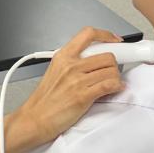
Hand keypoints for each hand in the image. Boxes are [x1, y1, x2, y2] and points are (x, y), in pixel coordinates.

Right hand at [15, 27, 123, 145]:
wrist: (36, 118)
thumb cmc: (46, 99)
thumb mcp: (55, 71)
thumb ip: (73, 62)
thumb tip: (95, 58)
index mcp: (62, 56)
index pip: (88, 34)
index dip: (106, 35)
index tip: (114, 40)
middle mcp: (70, 65)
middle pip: (106, 55)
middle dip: (114, 64)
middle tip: (111, 71)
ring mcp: (76, 80)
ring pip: (111, 71)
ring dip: (116, 78)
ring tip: (111, 83)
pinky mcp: (83, 96)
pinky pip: (109, 85)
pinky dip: (117, 86)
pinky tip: (115, 88)